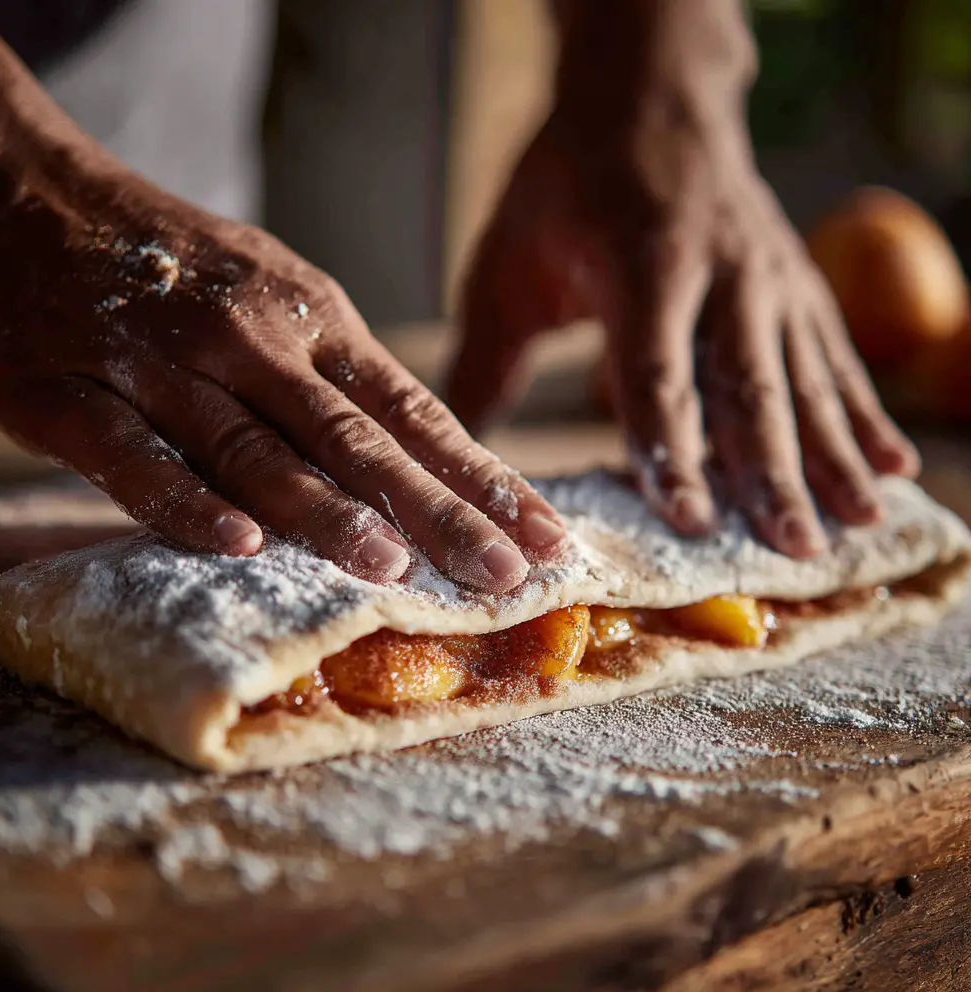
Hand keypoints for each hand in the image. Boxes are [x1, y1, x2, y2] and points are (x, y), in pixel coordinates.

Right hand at [0, 157, 566, 591]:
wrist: (26, 196)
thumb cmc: (172, 264)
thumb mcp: (278, 294)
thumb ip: (341, 376)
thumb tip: (424, 459)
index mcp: (314, 321)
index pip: (416, 413)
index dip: (482, 479)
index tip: (542, 536)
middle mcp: (254, 342)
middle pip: (359, 441)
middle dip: (438, 511)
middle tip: (503, 573)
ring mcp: (165, 366)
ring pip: (258, 451)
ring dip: (327, 512)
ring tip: (393, 567)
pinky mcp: (76, 395)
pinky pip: (138, 458)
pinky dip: (186, 502)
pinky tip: (237, 544)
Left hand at [446, 108, 919, 558]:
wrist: (651, 95)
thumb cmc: (569, 185)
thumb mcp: (510, 262)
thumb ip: (485, 357)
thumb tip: (449, 448)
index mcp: (644, 264)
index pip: (657, 374)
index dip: (672, 451)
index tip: (687, 520)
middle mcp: (723, 272)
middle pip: (749, 386)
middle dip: (772, 472)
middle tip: (790, 548)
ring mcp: (771, 278)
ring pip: (806, 378)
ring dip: (833, 455)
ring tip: (858, 522)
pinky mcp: (799, 285)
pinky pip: (835, 357)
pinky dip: (864, 414)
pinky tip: (890, 465)